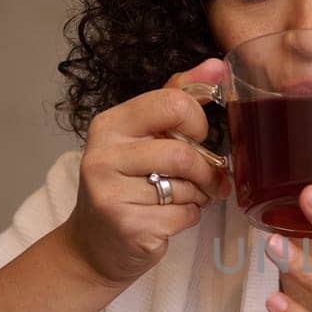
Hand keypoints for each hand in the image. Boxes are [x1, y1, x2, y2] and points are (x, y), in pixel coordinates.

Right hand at [61, 59, 231, 287]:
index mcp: (110, 124)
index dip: (198, 122)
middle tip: (209, 177)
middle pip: (183, 152)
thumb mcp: (144, 135)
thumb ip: (178, 96)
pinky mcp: (127, 227)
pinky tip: (170, 217)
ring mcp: (111, 193)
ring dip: (199, 194)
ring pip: (186, 186)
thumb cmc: (127, 184)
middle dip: (207, 168)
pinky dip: (189, 217)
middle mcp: (103, 155)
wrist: (94, 245)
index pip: (173, 103)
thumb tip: (217, 66)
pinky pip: (184, 215)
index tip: (197, 136)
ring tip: (186, 196)